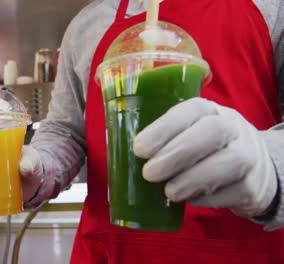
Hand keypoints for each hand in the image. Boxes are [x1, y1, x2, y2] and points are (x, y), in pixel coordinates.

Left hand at [133, 98, 277, 216]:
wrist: (252, 170)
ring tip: (168, 192)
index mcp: (209, 111)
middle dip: (176, 153)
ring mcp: (248, 154)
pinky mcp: (254, 185)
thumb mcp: (186, 134)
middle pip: (212, 132)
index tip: (139, 148)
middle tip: (149, 173)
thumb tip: (117, 151)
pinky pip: (233, 191)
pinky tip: (189, 199)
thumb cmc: (203, 149)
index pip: (191, 109)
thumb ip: (160, 138)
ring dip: (192, 179)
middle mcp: (233, 127)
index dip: (164, 128)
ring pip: (229, 162)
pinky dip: (208, 198)